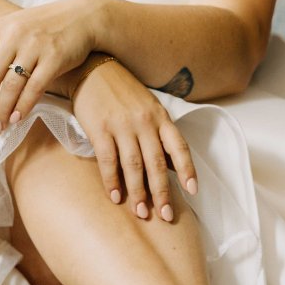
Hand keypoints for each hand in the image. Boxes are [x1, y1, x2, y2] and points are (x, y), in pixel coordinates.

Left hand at [0, 0, 105, 131]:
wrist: (81, 18)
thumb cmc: (47, 29)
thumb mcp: (16, 29)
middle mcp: (13, 35)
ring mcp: (33, 46)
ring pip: (11, 85)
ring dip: (2, 110)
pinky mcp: (54, 58)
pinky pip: (34, 88)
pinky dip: (23, 106)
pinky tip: (17, 118)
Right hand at [72, 62, 197, 219]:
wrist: (91, 67)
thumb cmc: (123, 93)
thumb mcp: (150, 108)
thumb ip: (162, 136)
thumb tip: (176, 169)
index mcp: (160, 117)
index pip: (179, 146)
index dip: (187, 170)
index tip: (193, 191)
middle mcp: (144, 121)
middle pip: (156, 163)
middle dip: (162, 192)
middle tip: (165, 216)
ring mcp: (121, 124)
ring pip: (134, 165)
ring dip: (138, 193)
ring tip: (141, 213)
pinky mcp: (100, 128)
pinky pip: (108, 160)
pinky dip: (112, 181)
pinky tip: (116, 198)